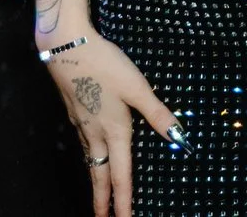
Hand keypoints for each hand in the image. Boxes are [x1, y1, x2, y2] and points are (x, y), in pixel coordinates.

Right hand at [41, 33, 180, 215]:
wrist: (66, 46)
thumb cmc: (105, 66)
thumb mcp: (137, 87)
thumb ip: (158, 113)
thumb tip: (179, 137)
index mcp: (114, 132)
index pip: (120, 176)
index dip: (123, 201)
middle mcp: (96, 134)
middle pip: (98, 176)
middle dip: (101, 202)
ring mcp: (82, 124)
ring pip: (89, 160)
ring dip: (95, 180)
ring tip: (99, 193)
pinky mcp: (74, 111)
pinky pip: (84, 144)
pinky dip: (88, 158)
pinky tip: (91, 151)